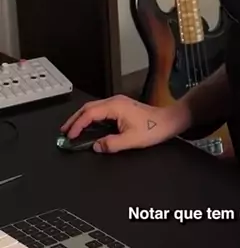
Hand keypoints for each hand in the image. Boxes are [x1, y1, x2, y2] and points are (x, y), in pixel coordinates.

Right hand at [60, 94, 175, 152]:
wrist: (168, 121)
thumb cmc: (153, 128)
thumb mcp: (131, 140)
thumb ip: (111, 144)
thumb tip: (96, 146)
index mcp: (115, 106)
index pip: (89, 114)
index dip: (77, 125)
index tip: (69, 135)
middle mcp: (115, 101)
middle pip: (88, 108)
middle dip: (75, 119)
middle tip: (64, 131)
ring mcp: (118, 103)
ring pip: (94, 108)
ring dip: (82, 118)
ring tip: (72, 129)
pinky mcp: (121, 107)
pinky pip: (100, 110)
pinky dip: (91, 118)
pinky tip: (88, 126)